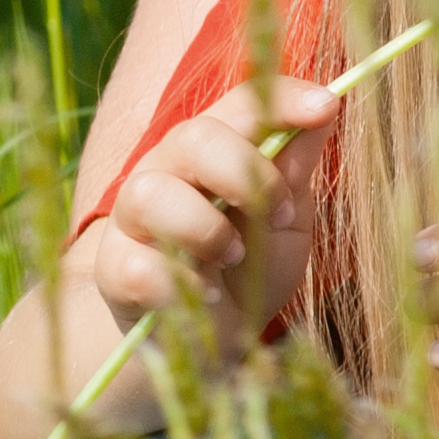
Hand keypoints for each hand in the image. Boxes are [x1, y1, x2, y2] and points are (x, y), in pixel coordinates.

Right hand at [65, 73, 334, 361]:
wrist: (205, 339)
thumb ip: (295, 169)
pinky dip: (183, 283)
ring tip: (235, 259)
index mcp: (214, 151)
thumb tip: (324, 107)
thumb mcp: (287, 220)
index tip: (325, 106)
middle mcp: (166, 172)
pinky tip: (207, 295)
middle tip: (276, 217)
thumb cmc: (249, 269)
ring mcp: (132, 221)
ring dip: (206, 229)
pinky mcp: (114, 271)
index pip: (241, 104)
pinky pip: (138, 264)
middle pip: (192, 138)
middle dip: (245, 173)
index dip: (281, 99)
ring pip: (151, 193)